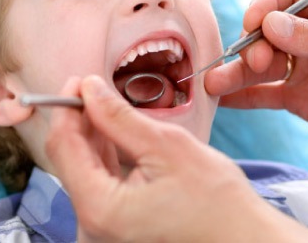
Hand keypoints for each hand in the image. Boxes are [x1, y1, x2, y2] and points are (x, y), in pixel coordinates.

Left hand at [45, 75, 307, 241]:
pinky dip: (105, 158)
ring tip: (107, 106)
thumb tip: (89, 89)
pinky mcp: (115, 229)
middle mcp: (91, 227)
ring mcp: (103, 231)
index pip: (63, 147)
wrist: (244, 240)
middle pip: (70, 160)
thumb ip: (119, 117)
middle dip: (80, 120)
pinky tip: (115, 135)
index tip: (79, 80)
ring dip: (93, 136)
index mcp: (100, 209)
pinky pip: (99, 186)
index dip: (67, 108)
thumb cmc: (218, 203)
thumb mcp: (168, 147)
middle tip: (95, 87)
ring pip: (84, 171)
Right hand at [205, 0, 307, 165]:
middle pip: (268, 28)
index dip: (265, 2)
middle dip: (252, 43)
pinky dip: (243, 95)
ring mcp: (306, 65)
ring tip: (214, 84)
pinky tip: (222, 99)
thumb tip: (270, 23)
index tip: (254, 24)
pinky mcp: (300, 97)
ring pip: (261, 61)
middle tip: (253, 64)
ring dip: (237, 71)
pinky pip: (265, 92)